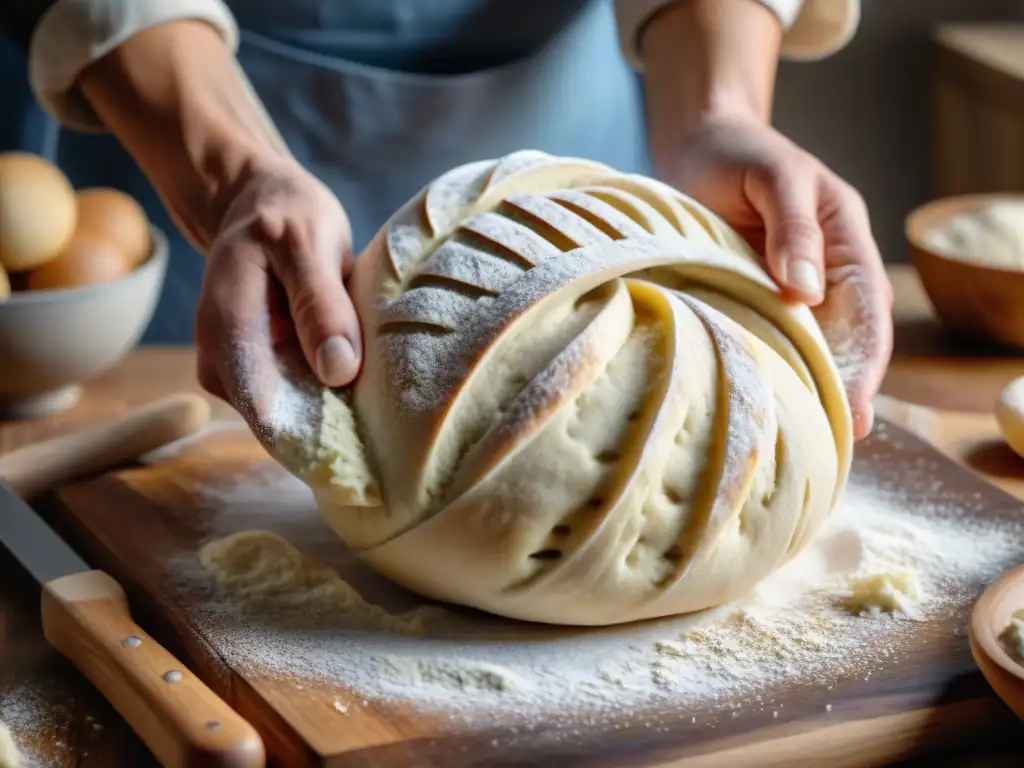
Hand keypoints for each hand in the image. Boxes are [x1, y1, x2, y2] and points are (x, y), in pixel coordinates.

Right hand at [194, 156, 361, 428]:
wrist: (258, 202)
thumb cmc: (286, 214)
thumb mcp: (309, 244)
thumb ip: (320, 303)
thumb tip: (337, 370)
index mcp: (227, 329)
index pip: (263, 408)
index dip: (313, 434)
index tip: (364, 445)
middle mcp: (219, 361)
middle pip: (276, 421)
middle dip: (328, 425)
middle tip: (386, 421)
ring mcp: (234, 370)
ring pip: (287, 415)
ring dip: (329, 411)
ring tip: (376, 398)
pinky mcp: (255, 372)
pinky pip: (293, 399)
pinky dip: (324, 394)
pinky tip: (356, 381)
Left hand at [657, 115, 892, 439]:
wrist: (698, 147)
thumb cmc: (741, 154)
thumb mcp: (775, 177)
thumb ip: (793, 227)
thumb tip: (806, 291)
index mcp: (844, 244)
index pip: (868, 311)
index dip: (866, 360)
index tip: (857, 404)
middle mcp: (821, 274)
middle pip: (842, 340)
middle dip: (842, 387)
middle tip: (836, 436)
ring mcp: (784, 290)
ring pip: (804, 346)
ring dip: (804, 384)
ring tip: (800, 433)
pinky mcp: (748, 298)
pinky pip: (764, 338)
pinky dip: (766, 367)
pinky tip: (760, 400)